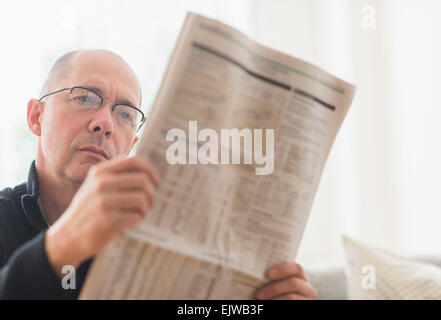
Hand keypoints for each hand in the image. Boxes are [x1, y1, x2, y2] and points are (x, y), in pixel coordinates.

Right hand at [45, 156, 159, 276]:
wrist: (67, 237)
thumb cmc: (88, 210)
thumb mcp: (96, 186)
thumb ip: (116, 176)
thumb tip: (148, 171)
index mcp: (99, 172)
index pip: (134, 161)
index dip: (150, 170)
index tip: (156, 181)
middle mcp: (101, 184)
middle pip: (143, 180)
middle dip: (152, 193)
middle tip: (149, 203)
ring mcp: (103, 201)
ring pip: (142, 199)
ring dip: (146, 208)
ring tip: (139, 213)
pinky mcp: (108, 220)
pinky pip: (137, 215)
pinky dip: (138, 219)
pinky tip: (130, 222)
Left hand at [255, 262, 316, 299]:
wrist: (279, 300)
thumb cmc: (273, 294)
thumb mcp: (276, 284)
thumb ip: (272, 277)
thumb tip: (256, 269)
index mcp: (301, 277)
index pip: (297, 268)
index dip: (282, 269)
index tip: (268, 274)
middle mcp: (308, 288)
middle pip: (293, 283)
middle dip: (274, 288)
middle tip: (258, 294)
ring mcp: (307, 300)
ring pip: (291, 298)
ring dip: (274, 299)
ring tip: (262, 301)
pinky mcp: (303, 307)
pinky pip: (290, 305)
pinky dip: (277, 303)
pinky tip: (269, 304)